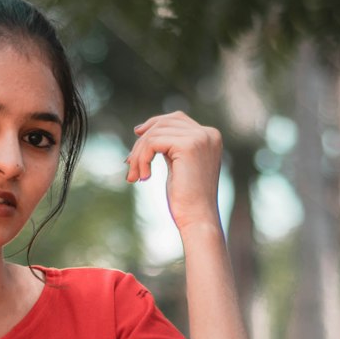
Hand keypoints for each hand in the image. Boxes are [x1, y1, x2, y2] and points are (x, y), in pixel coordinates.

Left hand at [125, 110, 223, 233]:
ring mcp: (200, 138)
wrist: (197, 219)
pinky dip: (142, 158)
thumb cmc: (186, 200)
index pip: (176, 119)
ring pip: (155, 133)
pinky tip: (143, 177)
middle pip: (164, 123)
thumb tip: (143, 130)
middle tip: (129, 164)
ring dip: (139, 154)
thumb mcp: (178, 166)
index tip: (136, 135)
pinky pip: (153, 142)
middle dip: (142, 142)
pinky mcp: (188, 145)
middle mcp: (208, 133)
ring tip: (135, 175)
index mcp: (209, 136)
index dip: (153, 125)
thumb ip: (169, 146)